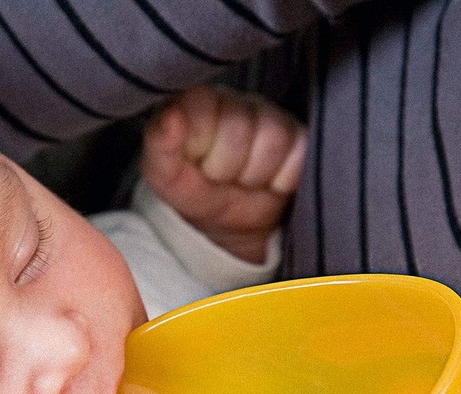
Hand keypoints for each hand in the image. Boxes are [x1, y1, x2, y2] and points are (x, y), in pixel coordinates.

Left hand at [141, 85, 305, 263]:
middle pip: (239, 127)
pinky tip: (268, 182)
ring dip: (254, 175)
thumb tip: (171, 114)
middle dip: (225, 166)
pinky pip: (300, 156)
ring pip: (272, 140)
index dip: (199, 143)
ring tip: (242, 181)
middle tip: (220, 177)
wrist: (229, 226)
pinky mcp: (301, 138)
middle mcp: (237, 100)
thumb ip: (159, 144)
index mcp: (199, 100)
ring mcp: (273, 116)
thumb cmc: (193, 190)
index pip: (202, 104)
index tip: (194, 161)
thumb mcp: (164, 176)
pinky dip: (281, 181)